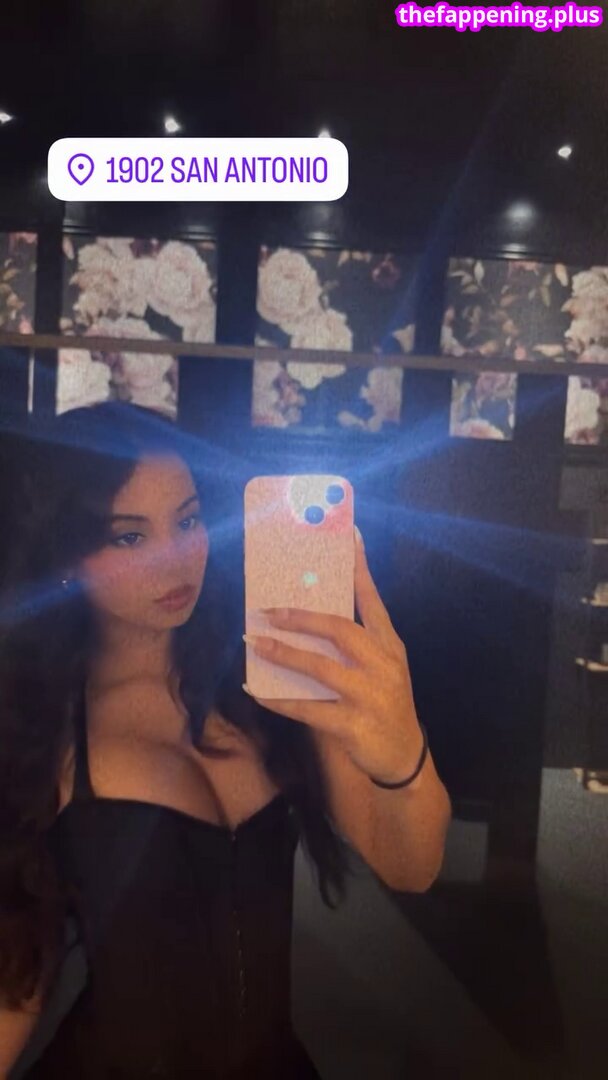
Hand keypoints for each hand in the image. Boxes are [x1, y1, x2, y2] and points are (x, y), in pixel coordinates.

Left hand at [244, 527, 422, 784]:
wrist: (405, 757)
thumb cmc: (386, 704)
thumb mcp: (384, 668)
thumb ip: (358, 643)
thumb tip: (312, 615)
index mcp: (390, 646)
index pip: (373, 601)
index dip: (359, 570)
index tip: (348, 538)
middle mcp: (384, 665)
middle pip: (341, 629)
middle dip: (302, 618)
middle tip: (269, 611)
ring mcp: (371, 696)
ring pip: (321, 667)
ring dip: (285, 654)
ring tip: (256, 643)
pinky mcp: (354, 725)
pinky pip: (309, 709)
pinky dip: (280, 700)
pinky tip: (258, 692)